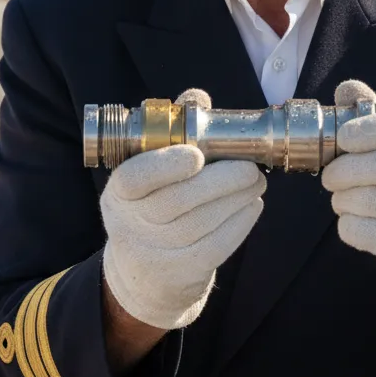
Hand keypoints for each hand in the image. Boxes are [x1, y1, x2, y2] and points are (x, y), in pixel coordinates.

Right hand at [101, 89, 265, 329]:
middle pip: (178, 201)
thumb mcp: (147, 173)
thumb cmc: (152, 207)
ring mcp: (154, 254)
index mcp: (119, 193)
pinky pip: (217, 246)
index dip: (166, 165)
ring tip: (256, 181)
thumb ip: (171, 133)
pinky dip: (240, 223)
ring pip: (203, 223)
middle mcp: (131, 225)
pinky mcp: (181, 275)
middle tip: (250, 166)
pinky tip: (251, 205)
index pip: (135, 178)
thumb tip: (196, 99)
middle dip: (221, 180)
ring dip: (238, 198)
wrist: (143, 277)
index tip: (197, 154)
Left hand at [322, 80, 375, 299]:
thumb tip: (346, 89)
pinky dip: (348, 225)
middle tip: (330, 177)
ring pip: (368, 201)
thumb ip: (373, 114)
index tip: (344, 138)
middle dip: (343, 171)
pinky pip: (364, 232)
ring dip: (342, 199)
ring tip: (343, 198)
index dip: (371, 130)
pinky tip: (354, 221)